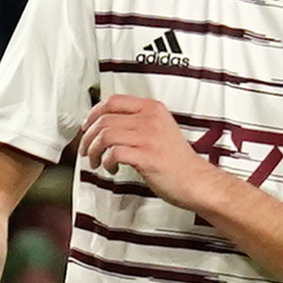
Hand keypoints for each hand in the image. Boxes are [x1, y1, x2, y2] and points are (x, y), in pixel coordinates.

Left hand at [78, 93, 214, 209]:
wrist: (196, 181)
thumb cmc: (176, 161)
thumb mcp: (160, 129)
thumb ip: (137, 122)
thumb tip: (105, 125)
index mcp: (153, 109)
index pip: (114, 101)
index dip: (94, 113)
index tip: (87, 126)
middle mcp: (150, 119)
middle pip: (104, 119)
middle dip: (88, 137)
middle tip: (86, 149)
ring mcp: (148, 137)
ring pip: (105, 135)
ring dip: (94, 150)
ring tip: (96, 161)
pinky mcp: (146, 156)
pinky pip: (113, 153)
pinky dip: (106, 162)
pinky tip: (111, 168)